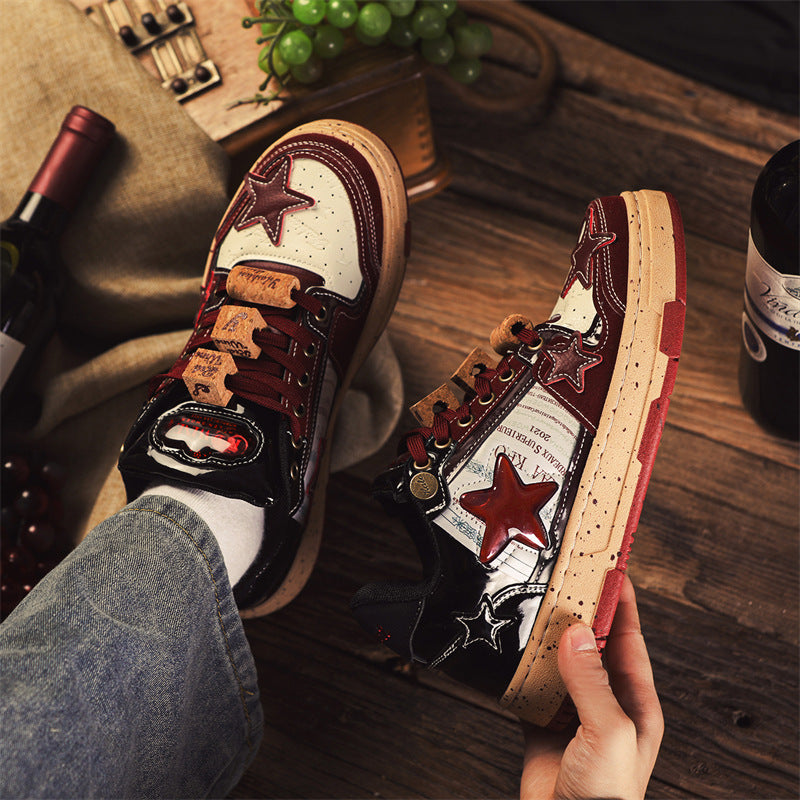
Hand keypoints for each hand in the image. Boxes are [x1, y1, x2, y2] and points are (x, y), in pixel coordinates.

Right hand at [520, 575, 662, 799]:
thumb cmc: (605, 796)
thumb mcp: (609, 732)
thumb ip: (592, 681)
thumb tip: (576, 634)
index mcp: (634, 702)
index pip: (627, 638)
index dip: (620, 602)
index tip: (609, 569)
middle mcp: (605, 702)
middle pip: (590, 644)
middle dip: (577, 612)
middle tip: (562, 580)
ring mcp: (573, 712)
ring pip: (559, 661)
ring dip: (545, 636)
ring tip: (533, 606)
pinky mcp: (543, 725)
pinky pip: (530, 686)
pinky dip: (520, 667)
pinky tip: (512, 651)